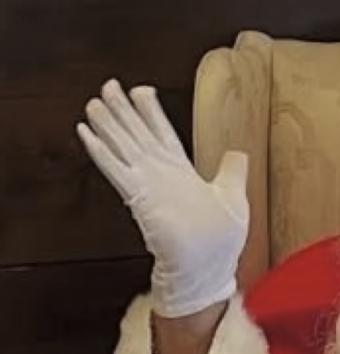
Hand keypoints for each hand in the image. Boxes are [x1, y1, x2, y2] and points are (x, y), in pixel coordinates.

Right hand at [77, 80, 248, 316]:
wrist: (208, 267)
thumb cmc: (219, 240)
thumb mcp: (233, 197)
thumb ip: (232, 172)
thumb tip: (237, 152)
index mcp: (182, 172)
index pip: (163, 134)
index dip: (152, 112)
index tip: (141, 90)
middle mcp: (162, 174)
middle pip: (138, 134)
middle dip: (123, 110)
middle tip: (107, 86)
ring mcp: (148, 185)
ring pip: (124, 147)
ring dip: (108, 125)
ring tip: (92, 103)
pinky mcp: (140, 198)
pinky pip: (117, 170)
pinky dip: (102, 152)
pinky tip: (88, 134)